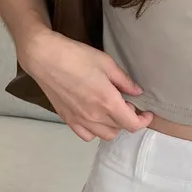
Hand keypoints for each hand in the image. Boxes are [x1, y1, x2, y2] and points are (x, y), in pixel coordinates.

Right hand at [18, 28, 153, 141]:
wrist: (44, 58)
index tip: (146, 113)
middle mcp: (95, 115)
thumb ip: (124, 81)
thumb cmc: (75, 56)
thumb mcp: (106, 63)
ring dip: (113, 126)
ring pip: (105, 135)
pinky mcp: (68, 119)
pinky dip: (95, 131)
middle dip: (128, 118)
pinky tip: (95, 117)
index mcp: (108, 102)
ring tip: (111, 110)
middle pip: (120, 129)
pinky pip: (86, 135)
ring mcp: (80, 120)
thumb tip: (137, 92)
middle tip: (126, 103)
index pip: (132, 124)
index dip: (143, 121)